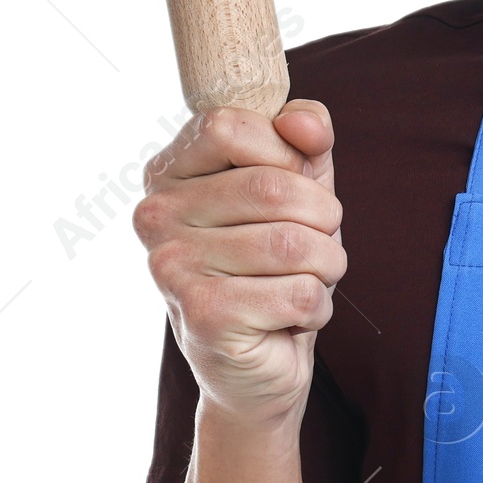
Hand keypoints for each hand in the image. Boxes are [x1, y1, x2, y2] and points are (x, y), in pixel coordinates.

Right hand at [133, 99, 345, 427]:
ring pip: (295, 244)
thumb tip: (302, 120)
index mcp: (169, 172)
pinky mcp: (203, 316)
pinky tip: (288, 317)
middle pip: (273, 188)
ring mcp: (172, 267)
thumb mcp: (299, 187)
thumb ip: (305, 139)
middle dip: (324, 219)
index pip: (231, 126)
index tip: (294, 186)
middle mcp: (156, 216)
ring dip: (326, 266)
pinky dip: (316, 307)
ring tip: (306, 281)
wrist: (258, 363)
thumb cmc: (277, 266)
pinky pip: (299, 293)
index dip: (286, 154)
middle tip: (316, 246)